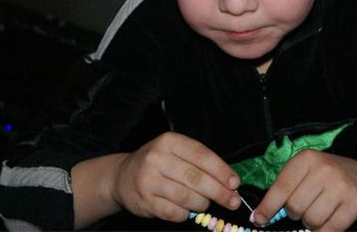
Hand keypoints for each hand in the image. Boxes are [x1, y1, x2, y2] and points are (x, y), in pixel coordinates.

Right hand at [111, 132, 240, 221]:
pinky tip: (186, 210)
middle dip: (219, 192)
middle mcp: (157, 158)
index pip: (201, 155)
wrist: (122, 176)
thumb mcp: (175, 152)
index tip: (235, 183)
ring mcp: (149, 181)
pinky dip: (185, 214)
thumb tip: (229, 181)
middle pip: (196, 178)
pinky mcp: (145, 201)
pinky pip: (174, 213)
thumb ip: (199, 162)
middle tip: (233, 200)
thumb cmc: (157, 163)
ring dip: (202, 203)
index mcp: (169, 141)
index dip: (221, 170)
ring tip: (205, 203)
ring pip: (187, 197)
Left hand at [252, 151, 356, 231]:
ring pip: (311, 220)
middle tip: (304, 209)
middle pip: (295, 207)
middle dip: (296, 214)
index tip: (259, 220)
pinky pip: (330, 229)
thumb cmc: (325, 177)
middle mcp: (324, 169)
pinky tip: (327, 224)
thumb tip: (260, 218)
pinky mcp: (355, 203)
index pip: (281, 188)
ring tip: (318, 213)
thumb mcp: (303, 173)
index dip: (268, 207)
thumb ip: (283, 191)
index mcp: (306, 159)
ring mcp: (341, 186)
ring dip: (311, 223)